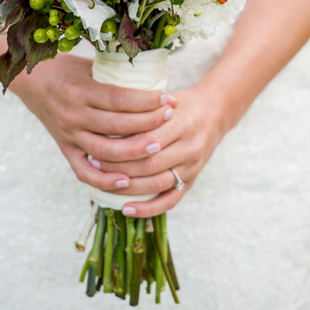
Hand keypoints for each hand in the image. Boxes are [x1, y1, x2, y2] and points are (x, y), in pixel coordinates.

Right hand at [10, 53, 177, 192]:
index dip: (147, 101)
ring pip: (105, 152)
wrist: (31, 81)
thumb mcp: (90, 66)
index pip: (119, 99)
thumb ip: (117, 76)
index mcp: (79, 90)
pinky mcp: (65, 150)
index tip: (167, 98)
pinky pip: (85, 173)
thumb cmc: (66, 69)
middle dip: (148, 123)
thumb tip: (155, 79)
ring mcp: (68, 136)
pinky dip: (105, 181)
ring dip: (134, 152)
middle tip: (170, 118)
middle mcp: (73, 115)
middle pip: (117, 126)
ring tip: (157, 146)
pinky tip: (127, 181)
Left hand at [95, 84, 231, 216]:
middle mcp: (189, 147)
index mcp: (181, 123)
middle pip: (149, 164)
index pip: (145, 140)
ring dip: (128, 188)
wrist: (215, 112)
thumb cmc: (181, 104)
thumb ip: (141, 110)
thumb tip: (105, 121)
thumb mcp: (164, 100)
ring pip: (156, 184)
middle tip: (95, 165)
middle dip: (119, 167)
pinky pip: (170, 200)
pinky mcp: (192, 180)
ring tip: (105, 184)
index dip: (119, 146)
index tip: (96, 146)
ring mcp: (192, 166)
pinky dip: (148, 208)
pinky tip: (126, 209)